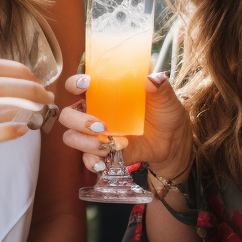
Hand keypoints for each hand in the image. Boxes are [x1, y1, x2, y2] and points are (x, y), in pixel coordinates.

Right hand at [58, 71, 192, 177]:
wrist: (172, 143)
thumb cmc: (165, 114)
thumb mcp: (165, 98)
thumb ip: (160, 87)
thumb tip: (152, 78)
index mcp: (105, 93)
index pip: (79, 84)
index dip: (75, 82)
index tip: (86, 84)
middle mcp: (95, 111)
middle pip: (68, 114)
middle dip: (77, 120)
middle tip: (99, 125)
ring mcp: (97, 133)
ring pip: (71, 136)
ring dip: (83, 142)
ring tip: (104, 145)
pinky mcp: (103, 152)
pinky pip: (86, 158)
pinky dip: (91, 161)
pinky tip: (103, 163)